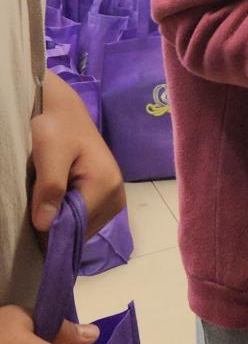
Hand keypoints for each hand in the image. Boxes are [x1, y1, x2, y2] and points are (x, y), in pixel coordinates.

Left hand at [31, 72, 124, 236]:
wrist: (66, 113)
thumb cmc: (58, 128)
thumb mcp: (49, 152)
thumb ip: (50, 187)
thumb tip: (45, 225)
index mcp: (107, 186)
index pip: (75, 226)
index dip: (51, 224)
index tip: (35, 211)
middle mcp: (117, 197)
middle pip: (80, 231)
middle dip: (57, 221)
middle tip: (41, 197)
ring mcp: (114, 200)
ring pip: (81, 228)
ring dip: (62, 217)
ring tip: (50, 194)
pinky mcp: (107, 199)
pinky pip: (84, 220)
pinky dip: (68, 214)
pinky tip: (58, 197)